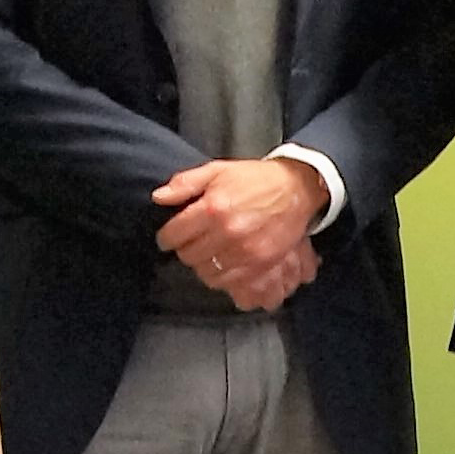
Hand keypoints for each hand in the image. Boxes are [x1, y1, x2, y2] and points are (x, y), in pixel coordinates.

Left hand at [154, 157, 326, 310]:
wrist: (296, 189)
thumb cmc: (254, 179)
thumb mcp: (217, 170)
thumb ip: (185, 183)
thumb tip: (158, 197)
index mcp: (213, 207)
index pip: (173, 235)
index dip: (167, 237)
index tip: (169, 236)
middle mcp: (227, 232)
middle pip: (188, 256)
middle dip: (185, 250)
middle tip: (191, 242)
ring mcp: (245, 252)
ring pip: (206, 273)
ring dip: (202, 265)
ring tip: (207, 254)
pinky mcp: (261, 265)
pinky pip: (229, 282)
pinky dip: (221, 277)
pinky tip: (223, 265)